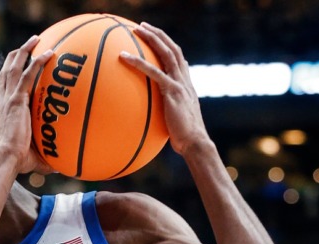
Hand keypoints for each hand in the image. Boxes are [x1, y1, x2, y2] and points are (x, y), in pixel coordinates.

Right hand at [0, 36, 54, 174]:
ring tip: (35, 39)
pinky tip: (48, 52)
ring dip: (24, 51)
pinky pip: (27, 74)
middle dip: (15, 57)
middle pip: (6, 72)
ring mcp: (9, 99)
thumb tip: (65, 168)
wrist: (7, 159)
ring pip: (13, 67)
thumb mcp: (35, 158)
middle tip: (27, 46)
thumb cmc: (18, 163)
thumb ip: (48, 158)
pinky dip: (37, 61)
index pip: (1, 93)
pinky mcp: (16, 100)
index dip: (6, 81)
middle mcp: (4, 102)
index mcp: (4, 113)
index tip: (12, 73)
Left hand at [120, 22, 209, 155]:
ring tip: (136, 30)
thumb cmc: (182, 138)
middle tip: (142, 26)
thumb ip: (165, 112)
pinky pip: (153, 72)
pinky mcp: (172, 91)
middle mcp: (184, 80)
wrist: (194, 142)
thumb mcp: (173, 120)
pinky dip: (138, 63)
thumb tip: (150, 117)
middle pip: (172, 49)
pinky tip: (124, 57)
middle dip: (158, 35)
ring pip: (166, 53)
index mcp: (185, 84)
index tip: (155, 38)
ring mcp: (179, 84)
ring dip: (151, 39)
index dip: (167, 46)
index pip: (177, 59)